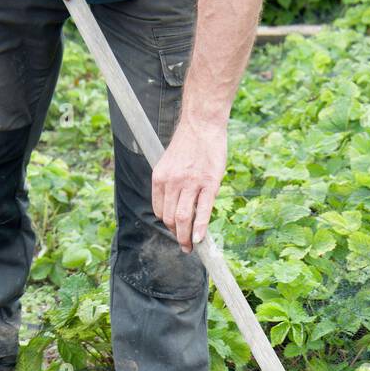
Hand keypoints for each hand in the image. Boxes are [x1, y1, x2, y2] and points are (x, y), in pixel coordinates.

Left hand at [152, 115, 227, 252]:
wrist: (201, 124)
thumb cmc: (188, 144)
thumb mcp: (169, 163)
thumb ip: (169, 184)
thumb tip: (175, 206)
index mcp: (160, 178)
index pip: (160, 211)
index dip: (167, 224)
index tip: (176, 230)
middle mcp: (172, 182)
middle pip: (170, 218)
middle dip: (177, 235)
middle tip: (184, 245)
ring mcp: (191, 183)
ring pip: (183, 218)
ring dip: (186, 237)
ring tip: (191, 246)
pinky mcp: (209, 184)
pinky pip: (203, 211)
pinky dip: (200, 228)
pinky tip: (201, 240)